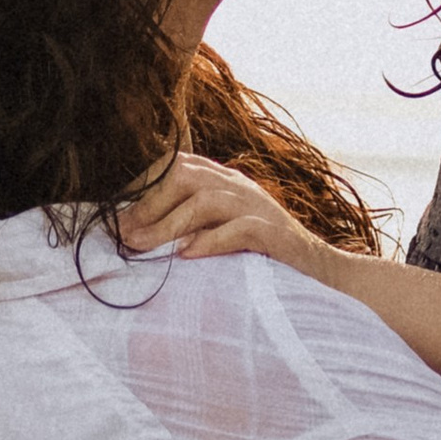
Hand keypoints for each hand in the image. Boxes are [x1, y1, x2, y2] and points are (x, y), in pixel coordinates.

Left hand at [120, 154, 344, 283]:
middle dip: (151, 204)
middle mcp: (239, 187)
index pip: (177, 166)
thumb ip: (188, 225)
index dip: (144, 186)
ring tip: (143, 247)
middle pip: (186, 176)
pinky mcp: (274, 234)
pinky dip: (210, 241)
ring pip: (207, 199)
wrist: (321, 273)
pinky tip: (187, 257)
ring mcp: (259, 207)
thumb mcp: (221, 233)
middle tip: (126, 236)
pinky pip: (239, 229)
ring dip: (169, 224)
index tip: (119, 217)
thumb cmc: (262, 258)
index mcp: (225, 182)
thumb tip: (134, 235)